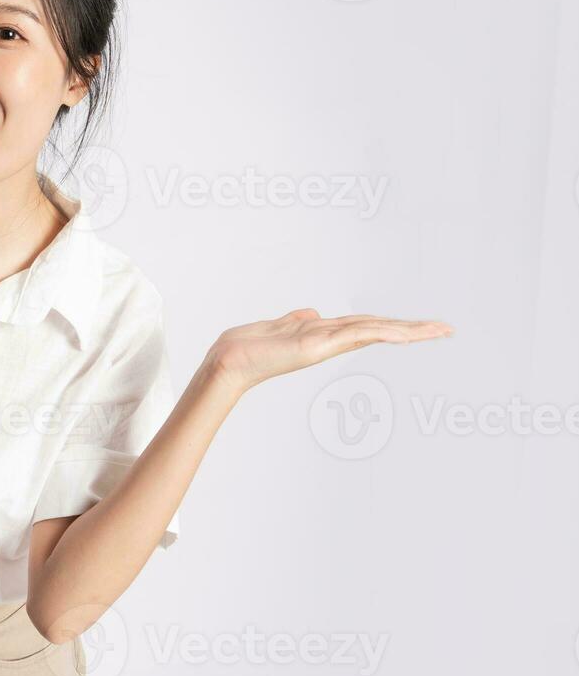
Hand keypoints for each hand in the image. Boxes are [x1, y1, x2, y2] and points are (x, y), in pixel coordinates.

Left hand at [201, 308, 452, 400]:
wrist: (230, 361)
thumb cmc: (249, 347)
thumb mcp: (278, 327)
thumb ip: (298, 321)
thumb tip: (313, 313)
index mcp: (324, 334)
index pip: (367, 326)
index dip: (394, 324)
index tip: (421, 325)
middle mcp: (330, 340)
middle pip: (379, 329)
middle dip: (413, 330)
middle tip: (446, 329)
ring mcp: (327, 344)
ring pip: (375, 331)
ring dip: (408, 330)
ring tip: (439, 329)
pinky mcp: (318, 346)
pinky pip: (356, 335)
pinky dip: (382, 331)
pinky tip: (404, 331)